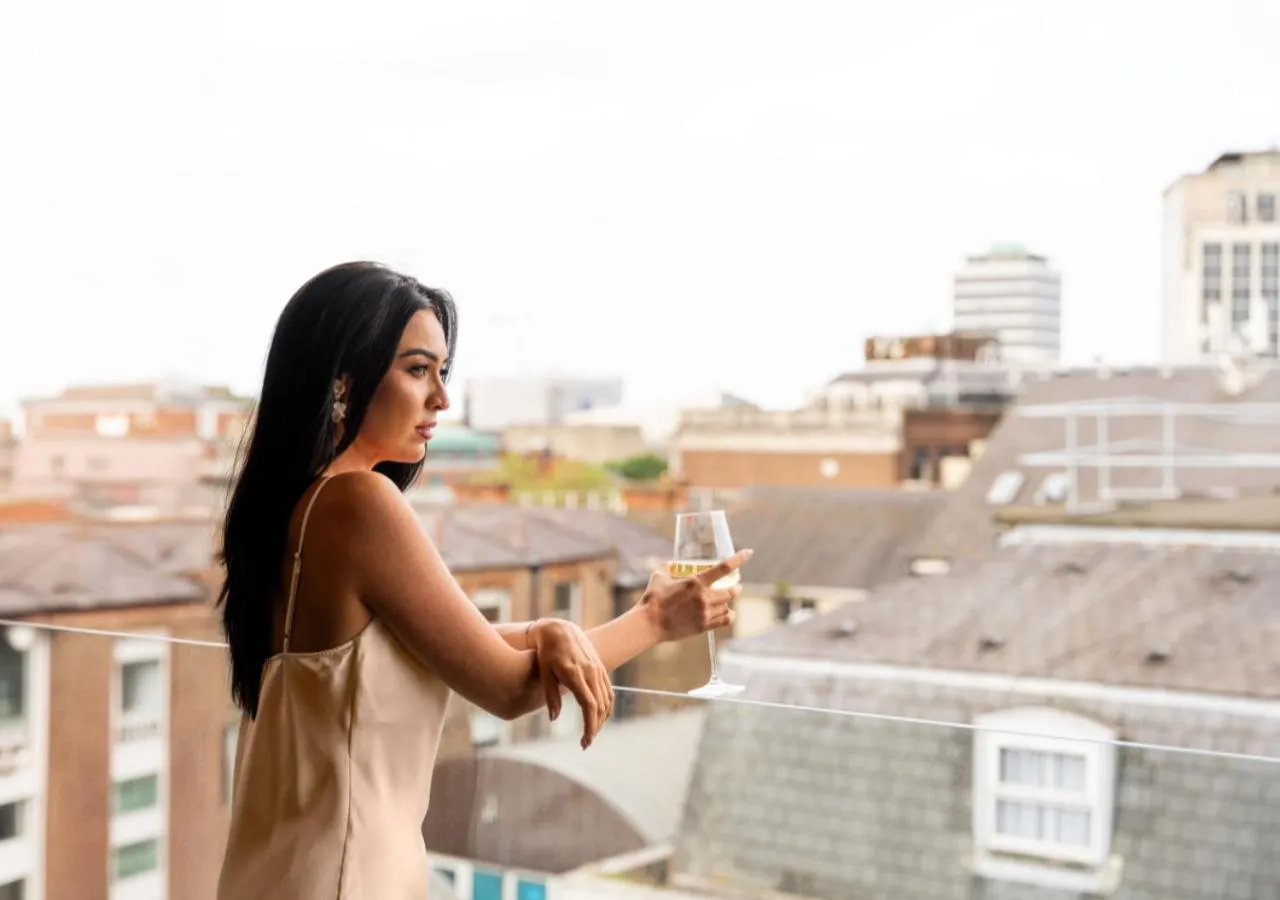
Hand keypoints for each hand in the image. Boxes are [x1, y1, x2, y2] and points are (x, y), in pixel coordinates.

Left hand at [529, 618, 614, 748]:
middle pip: (599, 706)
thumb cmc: (546, 653)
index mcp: (575, 674)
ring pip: (606, 700)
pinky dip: (606, 707)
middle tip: (585, 743)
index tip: (584, 741)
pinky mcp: (600, 668)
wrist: (559, 630)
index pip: (589, 705)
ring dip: (601, 720)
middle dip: (595, 728)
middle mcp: (590, 671)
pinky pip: (608, 691)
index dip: (589, 725)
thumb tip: (554, 719)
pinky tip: (599, 717)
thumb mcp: (544, 673)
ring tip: (591, 733)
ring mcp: (597, 669)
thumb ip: (550, 696)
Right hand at [642, 549, 751, 641]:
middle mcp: (704, 597)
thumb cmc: (652, 598)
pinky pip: (724, 620)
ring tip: (728, 599)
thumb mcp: (659, 575)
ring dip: (730, 601)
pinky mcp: (703, 626)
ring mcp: (705, 613)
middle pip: (731, 591)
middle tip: (736, 586)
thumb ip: (668, 567)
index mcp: (696, 582)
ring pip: (728, 606)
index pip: (724, 567)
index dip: (739, 559)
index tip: (748, 553)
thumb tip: (673, 563)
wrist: (649, 624)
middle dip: (736, 588)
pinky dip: (729, 615)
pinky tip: (729, 613)